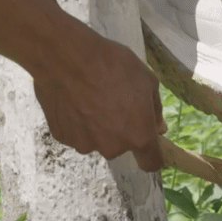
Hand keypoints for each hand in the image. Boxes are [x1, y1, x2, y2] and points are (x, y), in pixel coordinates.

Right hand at [33, 30, 166, 171]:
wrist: (67, 58)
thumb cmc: (112, 65)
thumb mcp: (146, 80)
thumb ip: (155, 109)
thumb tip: (158, 128)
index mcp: (138, 135)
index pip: (151, 163)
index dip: (150, 154)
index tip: (146, 142)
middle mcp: (112, 147)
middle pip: (119, 146)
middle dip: (119, 130)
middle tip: (112, 102)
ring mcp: (85, 144)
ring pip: (95, 139)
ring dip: (95, 125)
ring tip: (89, 97)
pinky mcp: (63, 137)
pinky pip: (75, 132)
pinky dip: (76, 121)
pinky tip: (73, 99)